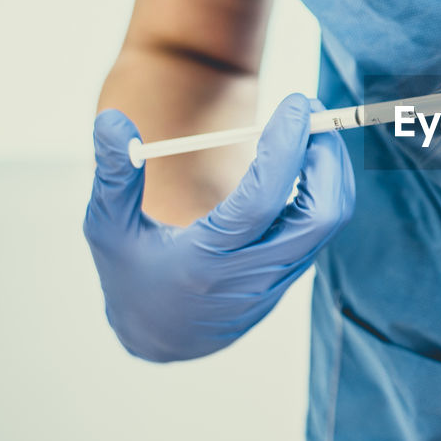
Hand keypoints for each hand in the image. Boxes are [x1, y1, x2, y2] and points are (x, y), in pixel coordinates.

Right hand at [83, 94, 353, 360]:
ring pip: (330, 220)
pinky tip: (306, 158)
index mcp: (205, 261)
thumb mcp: (108, 228)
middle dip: (326, 155)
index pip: (262, 201)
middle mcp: (252, 274)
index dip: (286, 147)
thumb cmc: (130, 275)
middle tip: (310, 110)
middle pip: (320, 215)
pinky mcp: (290, 275)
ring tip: (310, 128)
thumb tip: (112, 119)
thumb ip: (113, 175)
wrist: (160, 337)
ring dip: (332, 167)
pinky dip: (325, 186)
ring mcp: (277, 278)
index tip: (295, 103)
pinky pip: (322, 227)